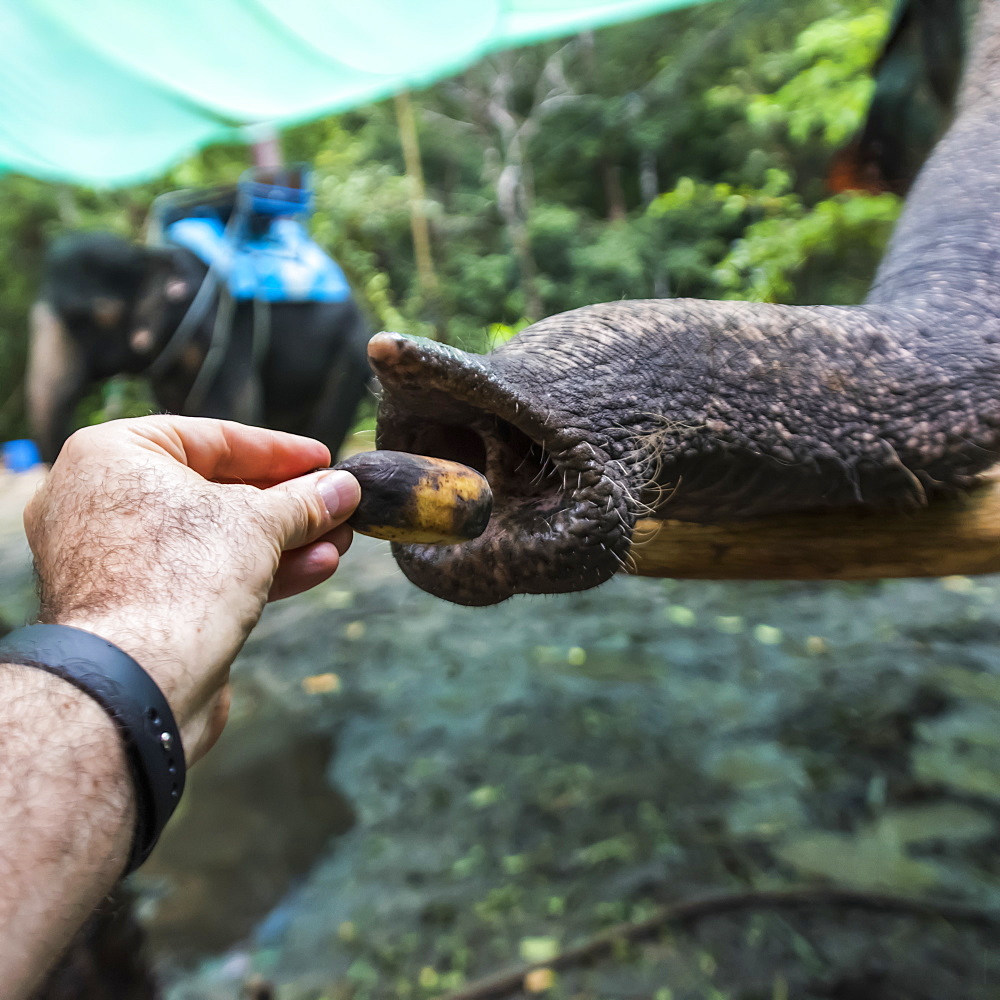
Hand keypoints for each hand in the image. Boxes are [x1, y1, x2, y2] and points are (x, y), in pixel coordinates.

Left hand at [23, 415, 359, 762]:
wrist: (135, 684)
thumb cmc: (175, 581)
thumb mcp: (259, 523)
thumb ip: (303, 501)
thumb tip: (341, 489)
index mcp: (111, 456)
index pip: (212, 439)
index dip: (278, 451)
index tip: (322, 461)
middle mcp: (101, 502)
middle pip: (215, 492)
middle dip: (286, 504)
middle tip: (336, 504)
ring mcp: (114, 560)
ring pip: (214, 539)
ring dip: (283, 540)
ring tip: (339, 540)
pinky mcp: (135, 608)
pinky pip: (203, 576)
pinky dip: (257, 570)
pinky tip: (314, 567)